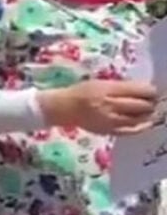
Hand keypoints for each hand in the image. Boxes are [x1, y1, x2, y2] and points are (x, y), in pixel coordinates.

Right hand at [38, 80, 156, 135]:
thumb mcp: (100, 83)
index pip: (139, 90)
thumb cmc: (81, 91)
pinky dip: (140, 127)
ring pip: (139, 119)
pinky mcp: (108, 131)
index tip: (152, 91)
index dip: (150, 91)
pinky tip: (144, 123)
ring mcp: (110, 120)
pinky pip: (130, 131)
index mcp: (107, 89)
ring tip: (148, 111)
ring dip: (147, 115)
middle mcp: (110, 105)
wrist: (63, 107)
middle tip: (152, 101)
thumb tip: (144, 89)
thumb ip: (121, 86)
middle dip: (150, 103)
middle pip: (142, 105)